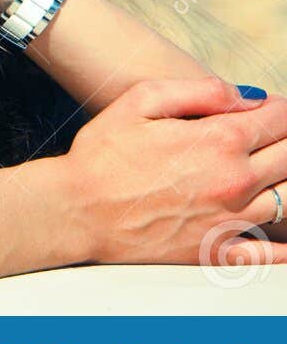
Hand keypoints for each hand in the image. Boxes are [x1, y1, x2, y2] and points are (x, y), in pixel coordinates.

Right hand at [61, 76, 286, 265]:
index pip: (278, 119)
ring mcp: (230, 219)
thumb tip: (247, 97)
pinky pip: (270, 253)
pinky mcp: (218, 250)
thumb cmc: (101, 154)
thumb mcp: (140, 99)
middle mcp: (234, 180)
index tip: (272, 108)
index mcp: (218, 141)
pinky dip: (286, 247)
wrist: (77, 209)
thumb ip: (200, 90)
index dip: (280, 109)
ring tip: (277, 168)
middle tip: (276, 134)